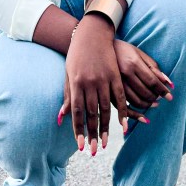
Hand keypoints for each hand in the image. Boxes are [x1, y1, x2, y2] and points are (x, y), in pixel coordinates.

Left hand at [56, 14, 128, 155]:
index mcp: (76, 83)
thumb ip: (67, 96)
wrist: (91, 34)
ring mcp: (104, 79)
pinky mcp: (116, 75)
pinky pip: (121, 97)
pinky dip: (123, 112)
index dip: (79, 130)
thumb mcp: (68, 74)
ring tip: (107, 143)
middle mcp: (90, 83)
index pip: (77, 112)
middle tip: (95, 150)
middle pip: (91, 114)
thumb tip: (61, 118)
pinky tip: (124, 126)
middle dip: (93, 134)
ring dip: (107, 127)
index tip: (81, 146)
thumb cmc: (76, 55)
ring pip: (107, 108)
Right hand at [113, 40, 173, 120]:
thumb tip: (168, 83)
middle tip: (160, 98)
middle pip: (144, 92)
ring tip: (153, 103)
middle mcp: (124, 74)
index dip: (162, 90)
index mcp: (133, 63)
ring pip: (135, 101)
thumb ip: (154, 67)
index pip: (152, 81)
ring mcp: (115, 84)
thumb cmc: (124, 50)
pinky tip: (143, 118)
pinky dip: (134, 114)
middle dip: (155, 97)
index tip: (170, 97)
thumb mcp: (140, 54)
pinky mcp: (109, 91)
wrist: (101, 48)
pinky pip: (123, 107)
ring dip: (147, 105)